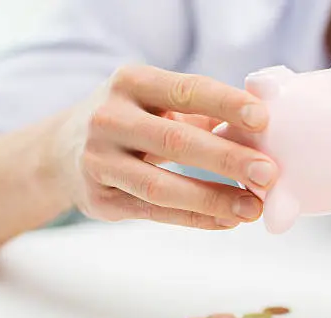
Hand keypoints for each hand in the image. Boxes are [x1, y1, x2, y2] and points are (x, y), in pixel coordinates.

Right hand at [50, 65, 276, 229]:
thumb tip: (262, 129)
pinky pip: (154, 212)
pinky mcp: (100, 198)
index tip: (262, 119)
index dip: (225, 103)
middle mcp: (109, 118)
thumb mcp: (155, 101)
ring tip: (252, 208)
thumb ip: (202, 110)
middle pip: (176, 141)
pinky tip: (226, 220)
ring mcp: (99, 160)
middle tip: (267, 174)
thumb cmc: (131, 120)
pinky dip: (195, 218)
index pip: (186, 89)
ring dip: (213, 198)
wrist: (63, 150)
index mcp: (131, 83)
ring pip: (161, 185)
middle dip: (227, 159)